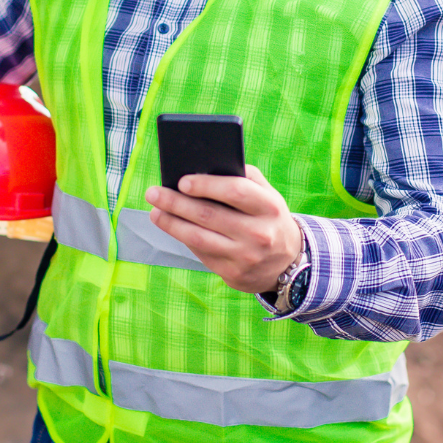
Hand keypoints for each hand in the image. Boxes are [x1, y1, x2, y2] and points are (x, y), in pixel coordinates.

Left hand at [145, 165, 301, 293]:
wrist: (288, 262)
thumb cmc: (269, 218)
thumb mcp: (268, 196)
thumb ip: (244, 178)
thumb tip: (205, 168)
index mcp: (269, 208)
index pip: (235, 192)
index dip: (206, 185)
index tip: (182, 180)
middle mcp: (259, 233)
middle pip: (209, 215)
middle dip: (176, 203)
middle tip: (154, 193)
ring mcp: (245, 256)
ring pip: (199, 238)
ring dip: (171, 223)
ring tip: (155, 211)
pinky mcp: (232, 274)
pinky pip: (201, 253)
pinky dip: (183, 237)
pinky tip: (170, 226)